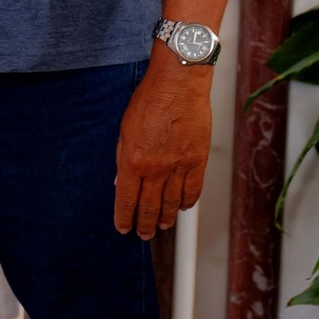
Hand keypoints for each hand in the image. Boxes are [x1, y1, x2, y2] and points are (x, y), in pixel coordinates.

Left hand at [114, 46, 211, 238]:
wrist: (178, 84)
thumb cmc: (150, 100)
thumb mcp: (125, 131)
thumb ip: (123, 159)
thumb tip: (121, 181)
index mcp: (133, 162)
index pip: (126, 201)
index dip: (124, 218)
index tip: (124, 227)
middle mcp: (155, 169)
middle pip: (149, 207)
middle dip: (144, 224)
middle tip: (144, 233)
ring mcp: (178, 167)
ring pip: (171, 203)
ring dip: (165, 218)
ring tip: (162, 225)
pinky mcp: (197, 161)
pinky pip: (193, 190)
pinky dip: (186, 202)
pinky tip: (182, 207)